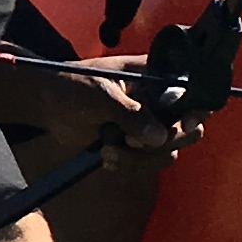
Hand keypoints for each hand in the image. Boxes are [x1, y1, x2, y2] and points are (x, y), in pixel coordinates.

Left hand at [31, 52, 197, 154]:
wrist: (46, 105)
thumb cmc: (72, 85)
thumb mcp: (100, 94)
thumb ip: (130, 113)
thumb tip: (159, 138)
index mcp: (155, 76)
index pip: (192, 93)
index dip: (194, 111)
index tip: (180, 125)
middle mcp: (158, 101)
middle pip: (188, 129)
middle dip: (164, 141)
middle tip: (133, 140)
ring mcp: (148, 124)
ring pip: (168, 152)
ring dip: (140, 158)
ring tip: (109, 149)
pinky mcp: (136, 146)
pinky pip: (148, 164)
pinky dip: (129, 165)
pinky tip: (106, 156)